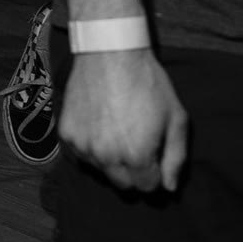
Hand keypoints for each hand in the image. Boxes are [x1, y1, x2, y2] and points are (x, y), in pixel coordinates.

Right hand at [59, 46, 186, 192]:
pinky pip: (81, 154)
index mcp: (137, 156)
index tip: (156, 156)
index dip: (156, 173)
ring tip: (117, 130)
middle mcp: (106, 157)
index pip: (148, 187)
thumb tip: (169, 188)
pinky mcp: (66, 134)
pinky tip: (99, 125)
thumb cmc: (148, 84)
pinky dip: (90, 147)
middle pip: (124, 185)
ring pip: (101, 171)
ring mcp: (83, 146)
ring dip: (111, 160)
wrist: (109, 53)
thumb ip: (176, 157)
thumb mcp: (176, 118)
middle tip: (138, 144)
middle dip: (134, 171)